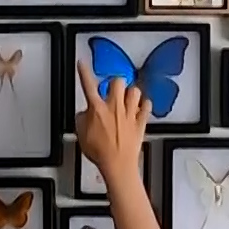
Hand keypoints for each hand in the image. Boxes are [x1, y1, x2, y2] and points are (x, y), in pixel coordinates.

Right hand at [75, 60, 149, 187]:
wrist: (117, 164)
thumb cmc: (101, 152)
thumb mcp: (81, 135)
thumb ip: (82, 119)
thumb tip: (84, 114)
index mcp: (97, 109)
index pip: (88, 85)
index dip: (84, 72)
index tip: (82, 63)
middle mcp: (114, 108)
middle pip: (117, 81)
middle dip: (115, 82)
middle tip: (113, 87)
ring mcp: (129, 114)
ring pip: (134, 91)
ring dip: (131, 92)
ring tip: (128, 97)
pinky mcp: (140, 122)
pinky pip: (147, 107)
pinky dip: (145, 105)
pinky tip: (142, 106)